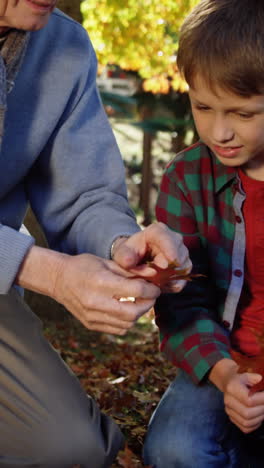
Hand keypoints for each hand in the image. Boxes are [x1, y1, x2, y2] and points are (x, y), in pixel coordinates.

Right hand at [16, 246, 159, 335]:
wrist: (58, 279)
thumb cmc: (83, 266)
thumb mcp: (107, 262)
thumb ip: (130, 271)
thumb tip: (153, 276)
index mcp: (101, 282)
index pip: (136, 290)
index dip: (151, 289)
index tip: (155, 287)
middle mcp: (96, 302)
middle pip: (133, 312)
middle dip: (147, 305)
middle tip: (150, 297)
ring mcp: (92, 316)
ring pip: (127, 324)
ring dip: (138, 314)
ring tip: (138, 302)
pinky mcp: (91, 325)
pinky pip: (117, 330)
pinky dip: (127, 322)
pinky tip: (126, 310)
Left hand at [112, 222, 191, 291]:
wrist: (134, 260)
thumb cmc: (128, 254)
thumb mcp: (121, 255)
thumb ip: (125, 258)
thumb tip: (130, 262)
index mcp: (157, 231)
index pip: (166, 238)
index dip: (170, 249)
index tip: (169, 261)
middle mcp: (173, 238)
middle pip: (179, 253)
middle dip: (167, 269)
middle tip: (153, 277)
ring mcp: (181, 251)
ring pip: (183, 266)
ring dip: (169, 277)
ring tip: (154, 280)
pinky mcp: (184, 264)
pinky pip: (184, 276)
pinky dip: (173, 283)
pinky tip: (161, 284)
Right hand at [209, 358, 263, 432]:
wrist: (229, 380)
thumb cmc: (242, 377)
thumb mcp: (248, 373)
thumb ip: (255, 377)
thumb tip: (261, 379)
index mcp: (232, 387)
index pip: (249, 400)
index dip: (262, 400)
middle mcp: (228, 400)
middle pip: (247, 413)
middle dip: (262, 410)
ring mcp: (229, 411)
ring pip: (247, 422)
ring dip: (260, 417)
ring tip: (263, 408)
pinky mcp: (232, 418)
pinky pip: (245, 428)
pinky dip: (255, 424)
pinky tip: (259, 415)